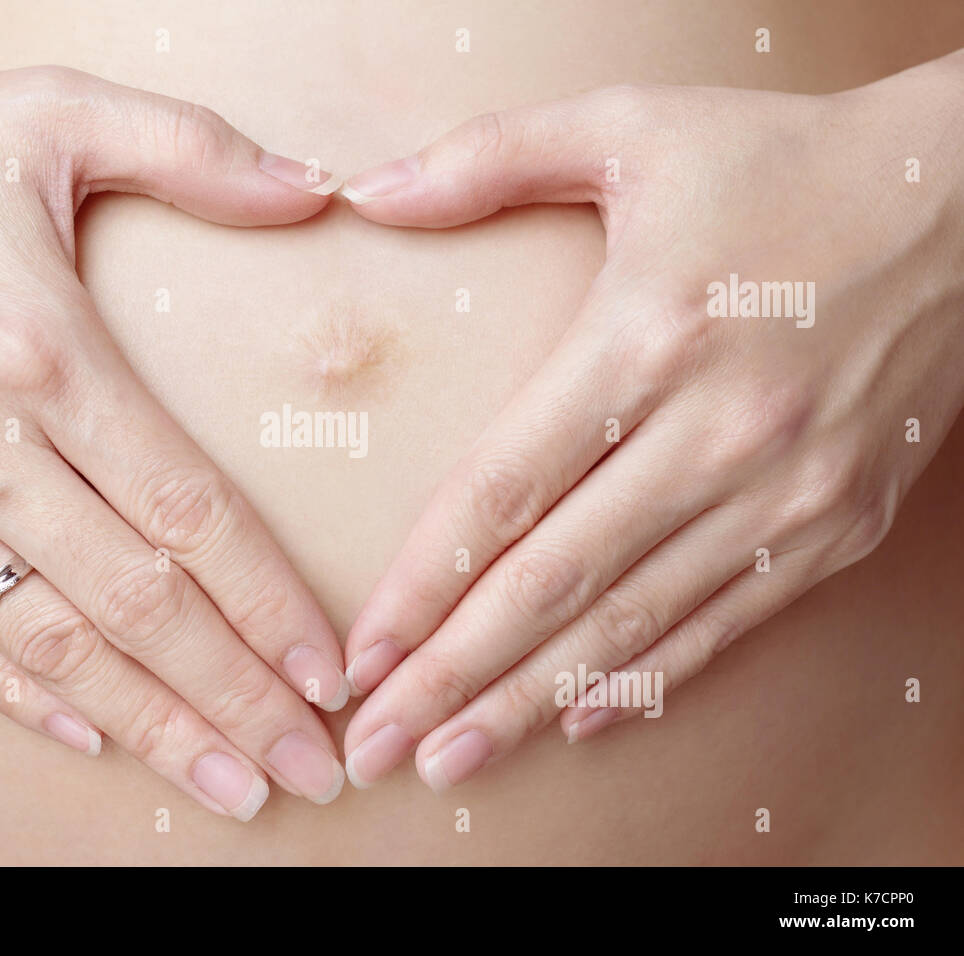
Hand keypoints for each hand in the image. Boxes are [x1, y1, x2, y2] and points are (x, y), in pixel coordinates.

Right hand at [0, 18, 348, 819]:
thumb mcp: (46, 111)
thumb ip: (193, 148)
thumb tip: (320, 183)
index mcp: (40, 356)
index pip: (188, 513)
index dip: (269, 604)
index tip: (330, 672)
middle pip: (137, 607)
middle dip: (235, 700)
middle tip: (311, 770)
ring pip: (52, 649)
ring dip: (151, 728)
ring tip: (229, 785)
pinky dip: (27, 700)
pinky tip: (95, 739)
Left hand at [337, 52, 963, 788]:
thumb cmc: (787, 162)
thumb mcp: (632, 126)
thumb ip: (488, 156)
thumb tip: (364, 192)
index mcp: (645, 341)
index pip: (499, 493)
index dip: (419, 586)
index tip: (359, 655)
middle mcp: (714, 434)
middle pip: (550, 584)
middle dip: (451, 677)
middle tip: (377, 746)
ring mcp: (783, 493)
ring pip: (630, 625)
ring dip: (530, 704)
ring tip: (451, 760)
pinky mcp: (834, 524)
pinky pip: (724, 625)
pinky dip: (647, 681)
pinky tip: (578, 722)